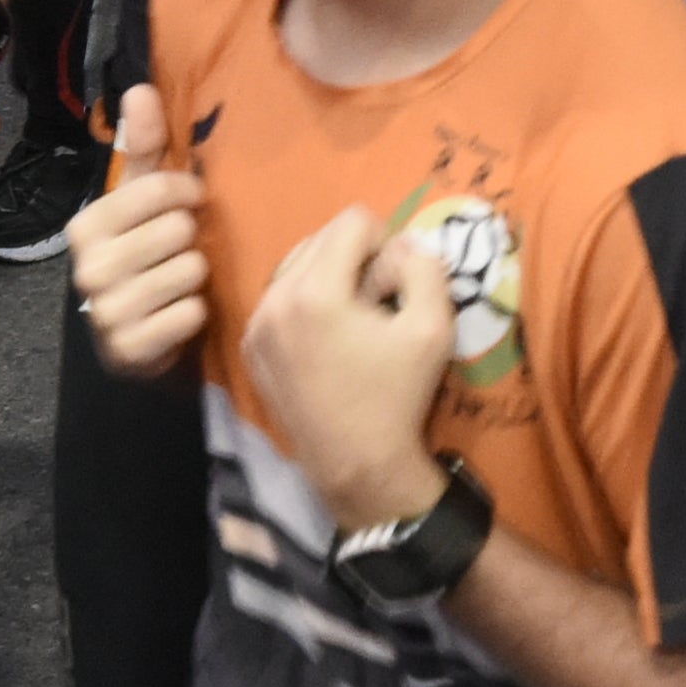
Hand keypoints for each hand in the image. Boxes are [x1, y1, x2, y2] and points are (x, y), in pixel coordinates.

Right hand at [71, 89, 210, 376]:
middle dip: (190, 241)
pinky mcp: (129, 349)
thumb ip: (146, 145)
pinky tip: (180, 315)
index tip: (190, 202)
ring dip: (196, 278)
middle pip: (178, 231)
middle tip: (179, 252)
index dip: (188, 193)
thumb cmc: (146, 253)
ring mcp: (106, 311)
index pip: (159, 189)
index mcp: (86, 225)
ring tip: (181, 282)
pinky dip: (195, 316)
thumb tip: (140, 87)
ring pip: (189, 272)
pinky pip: (189, 317)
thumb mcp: (143, 198)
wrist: (137, 337)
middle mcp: (88, 268)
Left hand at [236, 199, 459, 525]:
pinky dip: (307, 306)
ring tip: (353, 326)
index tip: (394, 287)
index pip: (352, 220)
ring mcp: (256, 325)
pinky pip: (281, 299)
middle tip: (377, 306)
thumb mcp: (434, 328)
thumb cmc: (397, 397)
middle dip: (355, 260)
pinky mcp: (251, 348)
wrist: (356, 466)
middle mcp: (273, 299)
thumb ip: (424, 267)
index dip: (386, 244)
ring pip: (298, 267)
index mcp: (313, 291)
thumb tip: (402, 244)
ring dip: (330, 280)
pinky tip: (329, 345)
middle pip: (321, 238)